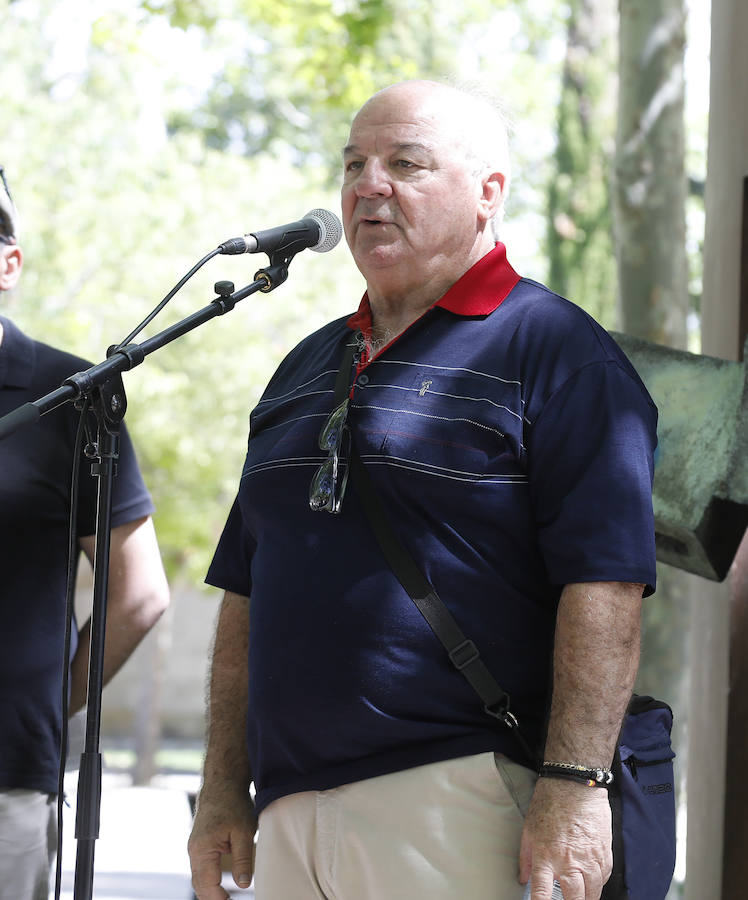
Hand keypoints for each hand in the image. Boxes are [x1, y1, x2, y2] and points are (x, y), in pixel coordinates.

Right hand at [188, 786, 256, 899]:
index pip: (207, 885)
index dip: (219, 899)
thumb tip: (243, 885)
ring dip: (209, 892)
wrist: (222, 783)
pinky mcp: (199, 845)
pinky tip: (220, 888)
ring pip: (199, 878)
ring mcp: (195, 848)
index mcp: (202, 850)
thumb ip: (243, 859)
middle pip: (199, 885)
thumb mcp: (244, 832)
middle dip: (212, 898)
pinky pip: (201, 869)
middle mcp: (194, 851)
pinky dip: (208, 881)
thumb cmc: (233, 804)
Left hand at [519, 777, 611, 899]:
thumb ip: (526, 857)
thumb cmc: (550, 802)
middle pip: (574, 899)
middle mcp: (569, 861)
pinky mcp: (605, 853)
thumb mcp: (529, 829)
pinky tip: (591, 880)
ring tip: (581, 895)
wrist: (575, 785)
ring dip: (587, 897)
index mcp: (546, 856)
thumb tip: (524, 878)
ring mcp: (589, 859)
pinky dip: (598, 883)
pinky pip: (604, 878)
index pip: (542, 893)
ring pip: (593, 893)